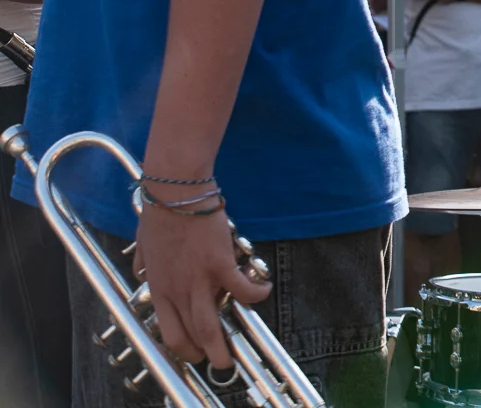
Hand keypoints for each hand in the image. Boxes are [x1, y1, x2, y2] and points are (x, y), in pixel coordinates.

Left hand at [133, 198, 268, 369]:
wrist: (176, 196)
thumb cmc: (160, 216)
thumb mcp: (143, 246)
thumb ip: (143, 265)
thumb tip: (141, 271)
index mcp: (159, 289)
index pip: (169, 332)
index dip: (183, 349)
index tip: (193, 352)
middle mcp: (178, 291)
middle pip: (192, 336)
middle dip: (206, 355)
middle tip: (218, 360)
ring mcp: (199, 280)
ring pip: (212, 326)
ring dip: (225, 344)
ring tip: (235, 353)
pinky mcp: (221, 265)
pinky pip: (243, 289)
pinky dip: (256, 294)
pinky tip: (264, 291)